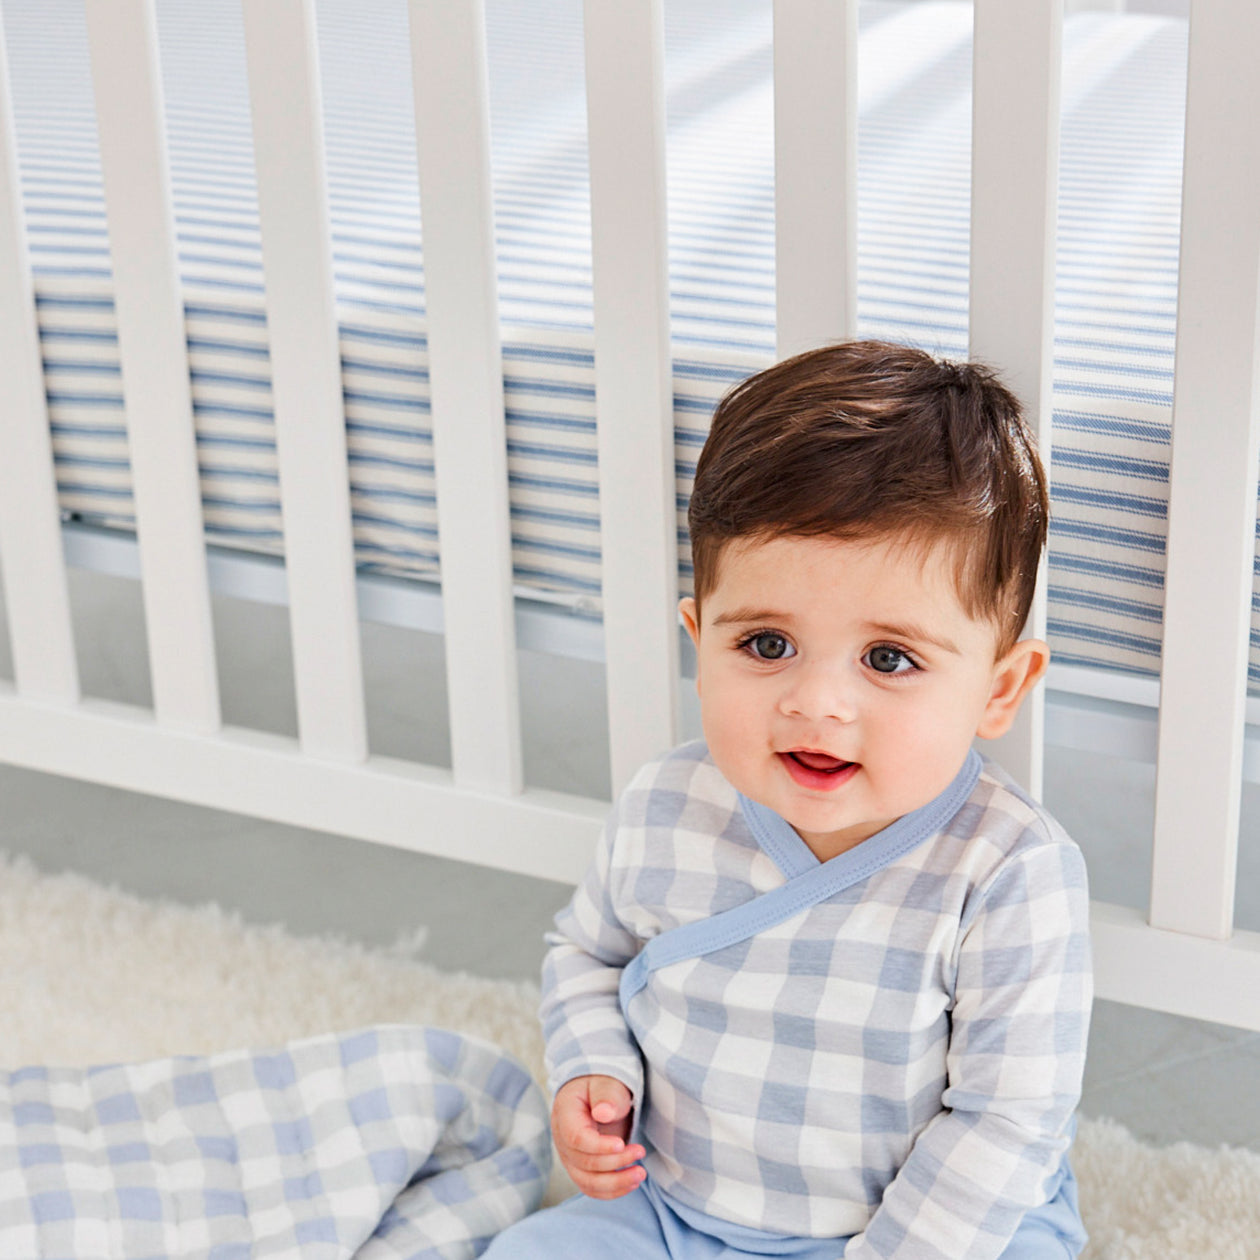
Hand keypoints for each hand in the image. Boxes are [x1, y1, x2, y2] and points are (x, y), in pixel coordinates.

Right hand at [552, 1074, 646, 1198]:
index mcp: (564, 1113)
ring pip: (587, 1182)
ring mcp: (569, 1157)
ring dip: (615, 1183)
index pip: (576, 1138)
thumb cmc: (602, 1086)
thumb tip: (603, 1114)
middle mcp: (562, 1139)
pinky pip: (592, 1188)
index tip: (622, 1144)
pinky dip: (612, 1190)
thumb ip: (606, 1096)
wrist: (597, 1094)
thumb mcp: (606, 1083)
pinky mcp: (580, 1168)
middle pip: (583, 1162)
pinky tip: (631, 1183)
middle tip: (640, 1151)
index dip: (598, 1146)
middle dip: (614, 1163)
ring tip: (640, 1174)